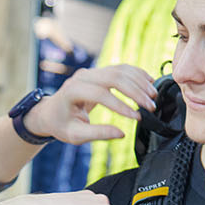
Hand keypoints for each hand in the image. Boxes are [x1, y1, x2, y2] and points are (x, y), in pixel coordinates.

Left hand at [24, 64, 159, 144]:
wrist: (51, 111)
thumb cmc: (61, 124)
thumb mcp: (75, 135)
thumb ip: (97, 134)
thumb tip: (121, 133)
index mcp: (73, 90)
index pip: (101, 94)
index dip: (121, 105)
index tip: (137, 118)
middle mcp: (82, 76)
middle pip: (114, 77)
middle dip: (136, 91)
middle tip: (151, 106)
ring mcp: (91, 71)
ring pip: (120, 70)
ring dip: (140, 81)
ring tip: (154, 96)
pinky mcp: (99, 72)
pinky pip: (121, 68)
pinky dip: (137, 74)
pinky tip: (149, 83)